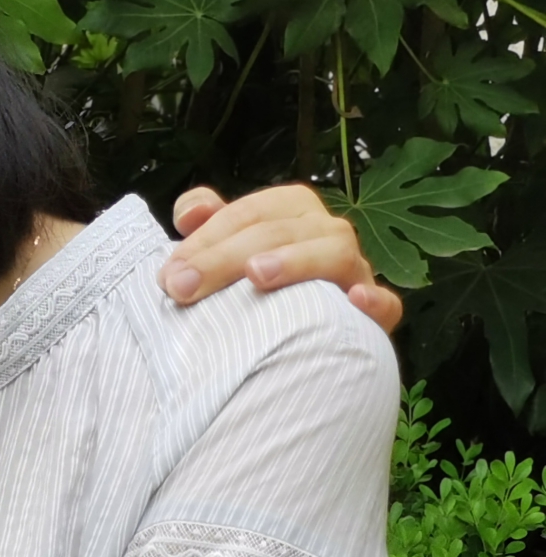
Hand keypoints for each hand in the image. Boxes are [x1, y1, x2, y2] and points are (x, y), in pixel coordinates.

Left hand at [158, 184, 400, 332]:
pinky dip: (375, 301)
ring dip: (297, 260)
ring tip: (258, 275)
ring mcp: (354, 272)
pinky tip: (354, 301)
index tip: (169, 273)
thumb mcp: (226, 251)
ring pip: (335, 252)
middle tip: (182, 287)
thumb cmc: (251, 289)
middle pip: (281, 231)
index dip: (207, 238)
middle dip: (226, 256)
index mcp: (290, 211)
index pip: (249, 212)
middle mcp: (325, 234)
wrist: (293, 344)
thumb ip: (207, 224)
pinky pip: (386, 304)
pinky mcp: (373, 316)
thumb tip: (190, 212)